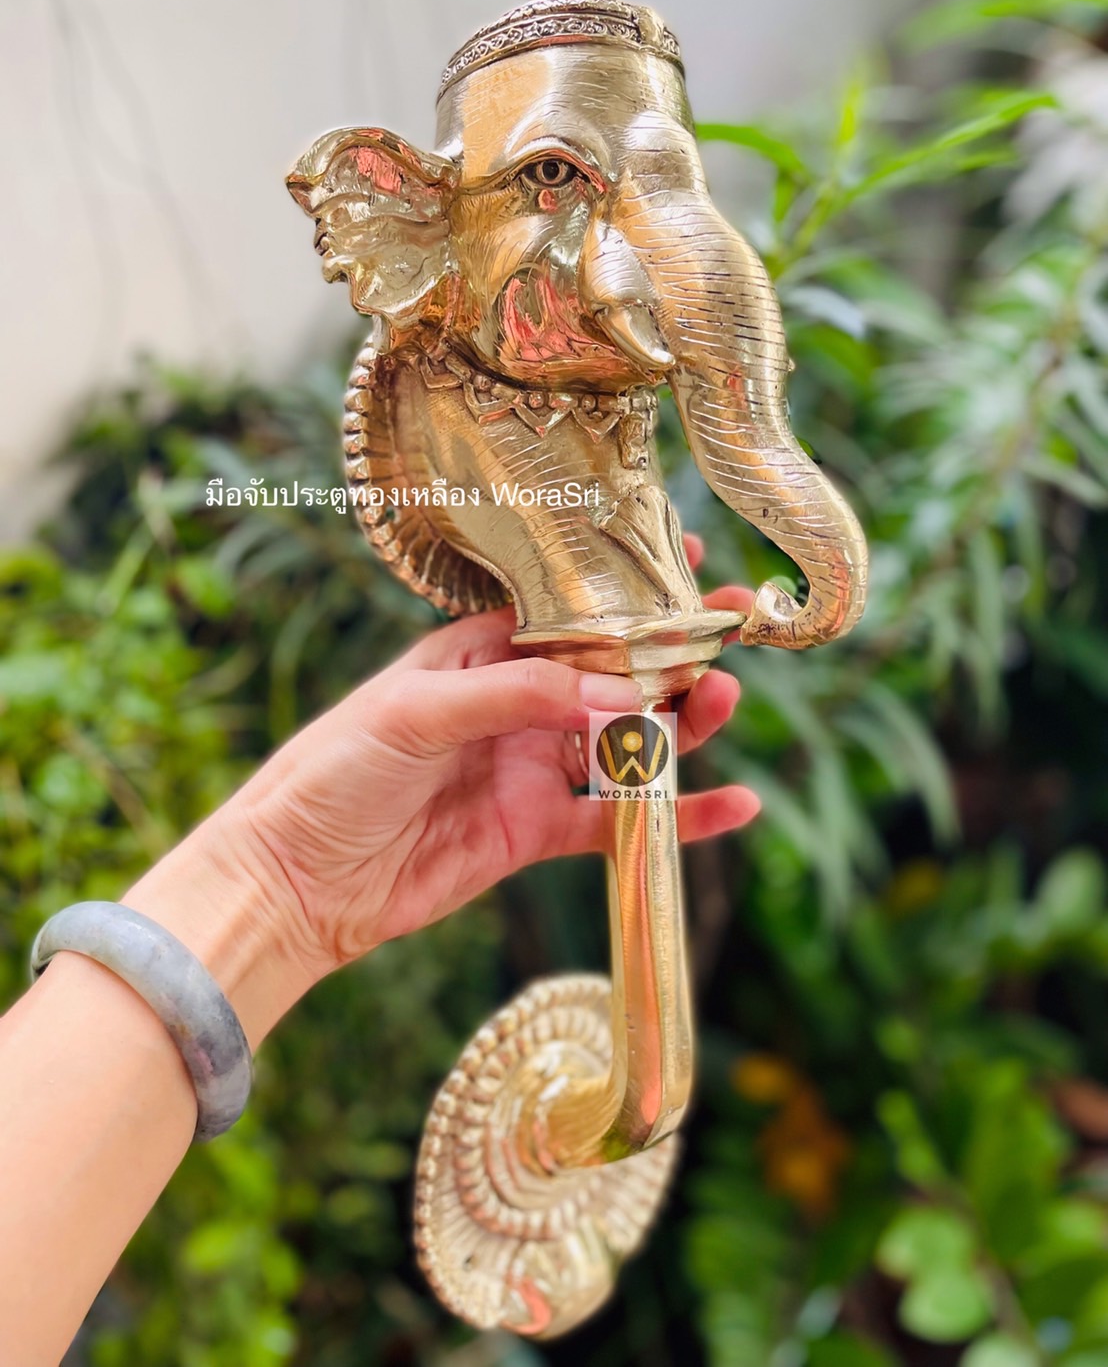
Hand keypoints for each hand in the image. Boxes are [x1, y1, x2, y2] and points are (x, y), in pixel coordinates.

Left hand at [125, 536, 758, 1042]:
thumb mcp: (417, 711)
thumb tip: (623, 693)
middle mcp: (514, 703)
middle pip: (614, 672)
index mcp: (479, 652)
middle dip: (676, 652)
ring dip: (682, 726)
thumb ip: (520, 696)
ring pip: (626, 741)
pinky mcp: (536, 831)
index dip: (632, 590)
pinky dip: (675, 817)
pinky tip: (733, 807)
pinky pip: (618, 821)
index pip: (571, 611)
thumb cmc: (334, 772)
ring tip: (726, 704)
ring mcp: (529, 767)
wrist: (296, 880)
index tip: (693, 563)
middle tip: (736, 633)